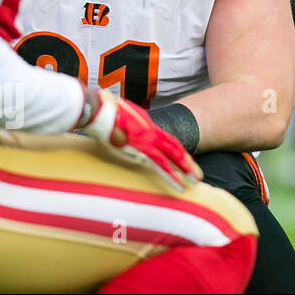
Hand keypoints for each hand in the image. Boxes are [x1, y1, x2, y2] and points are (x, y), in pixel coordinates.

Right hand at [78, 88, 200, 190]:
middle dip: (187, 162)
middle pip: (175, 148)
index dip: (178, 152)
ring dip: (184, 170)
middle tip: (198, 175)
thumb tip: (123, 134)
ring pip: (172, 157)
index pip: (168, 140)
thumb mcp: (120, 119)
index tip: (186, 162)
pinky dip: (171, 176)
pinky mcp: (141, 148)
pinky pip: (160, 165)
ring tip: (195, 181)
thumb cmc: (103, 113)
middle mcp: (151, 132)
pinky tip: (179, 185)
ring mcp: (148, 140)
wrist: (97, 110)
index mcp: (148, 125)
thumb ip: (126, 127)